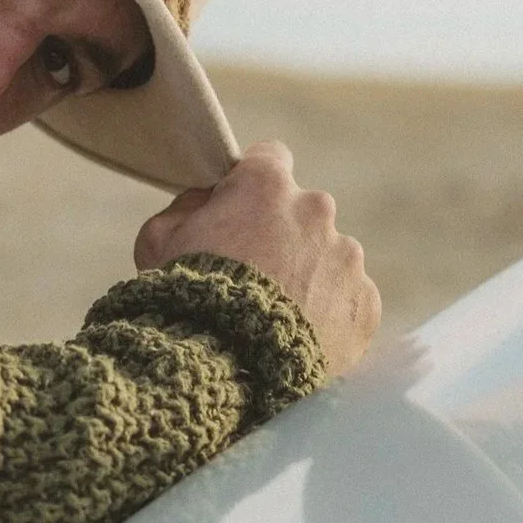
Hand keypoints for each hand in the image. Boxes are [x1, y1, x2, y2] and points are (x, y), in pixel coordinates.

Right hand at [135, 141, 381, 379]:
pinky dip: (329, 316)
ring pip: (329, 259)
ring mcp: (346, 257)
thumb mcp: (158, 239)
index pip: (270, 158)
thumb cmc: (186, 295)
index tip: (241, 211)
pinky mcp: (364, 302)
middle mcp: (316, 210)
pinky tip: (297, 339)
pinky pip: (348, 301)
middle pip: (303, 214)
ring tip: (275, 319)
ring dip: (308, 278)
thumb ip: (186, 207)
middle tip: (253, 279)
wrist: (225, 365)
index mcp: (267, 185)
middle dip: (283, 238)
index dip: (252, 186)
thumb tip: (207, 201)